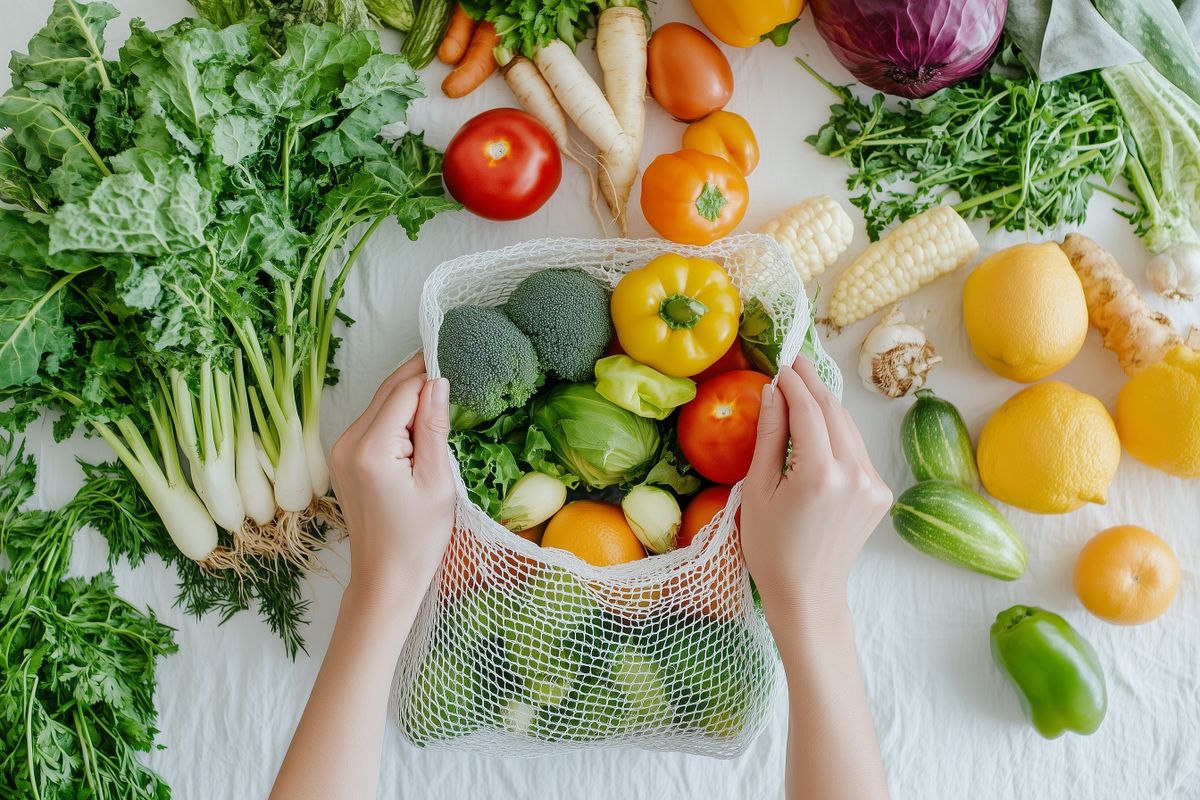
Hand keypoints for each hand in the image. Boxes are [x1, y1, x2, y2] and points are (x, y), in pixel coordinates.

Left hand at [328, 354, 455, 612]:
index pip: (403, 391)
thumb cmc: (417, 538)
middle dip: (420, 380)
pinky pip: (373, 424)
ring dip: (410, 400)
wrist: (385, 577)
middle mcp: (347, 443)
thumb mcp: (437, 481)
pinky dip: (397, 419)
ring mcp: (340, 451)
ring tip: (443, 406)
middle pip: (388, 392)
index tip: (458, 363)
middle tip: (455, 370)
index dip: (431, 375)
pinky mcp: (343, 459)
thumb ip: (434, 427)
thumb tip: (438, 382)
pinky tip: (421, 429)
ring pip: (380, 405)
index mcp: (371, 449)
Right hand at [740, 357, 891, 615]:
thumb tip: (772, 392)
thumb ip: (770, 436)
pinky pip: (856, 450)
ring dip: (826, 404)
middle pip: (833, 412)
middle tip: (793, 361)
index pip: (808, 410)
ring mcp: (872, 484)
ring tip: (804, 386)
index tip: (780, 363)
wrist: (808, 593)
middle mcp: (854, 475)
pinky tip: (819, 425)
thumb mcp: (758, 490)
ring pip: (848, 428)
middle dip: (813, 383)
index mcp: (819, 475)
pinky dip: (837, 432)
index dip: (794, 382)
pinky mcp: (880, 492)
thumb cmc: (771, 547)